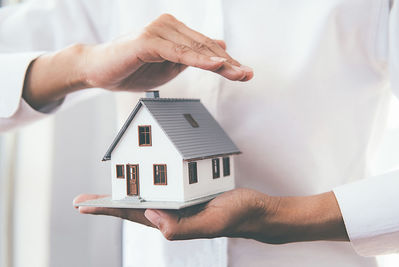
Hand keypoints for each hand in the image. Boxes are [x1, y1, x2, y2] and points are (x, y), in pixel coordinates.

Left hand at [73, 188, 348, 242]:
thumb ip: (181, 227)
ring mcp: (179, 201)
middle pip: (132, 205)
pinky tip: (144, 174)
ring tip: (107, 187)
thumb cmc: (237, 217)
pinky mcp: (188, 190)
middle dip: (107, 203)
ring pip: (146, 193)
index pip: (131, 214)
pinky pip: (164, 183)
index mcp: (171, 221)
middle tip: (83, 199)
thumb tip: (149, 215)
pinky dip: (150, 179)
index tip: (82, 205)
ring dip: (125, 190)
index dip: (106, 210)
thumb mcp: (211, 223)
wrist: (257, 210)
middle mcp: (171, 212)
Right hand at [83, 14, 252, 90]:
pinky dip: (197, 60)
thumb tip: (219, 50)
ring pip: (195, 49)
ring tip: (238, 73)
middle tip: (247, 75)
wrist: (97, 70)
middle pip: (205, 47)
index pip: (206, 48)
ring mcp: (158, 31)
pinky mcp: (147, 40)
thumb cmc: (131, 69)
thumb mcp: (169, 68)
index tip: (245, 73)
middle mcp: (169, 26)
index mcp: (175, 33)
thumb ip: (192, 59)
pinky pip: (177, 52)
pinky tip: (215, 65)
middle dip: (229, 63)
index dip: (227, 62)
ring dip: (219, 63)